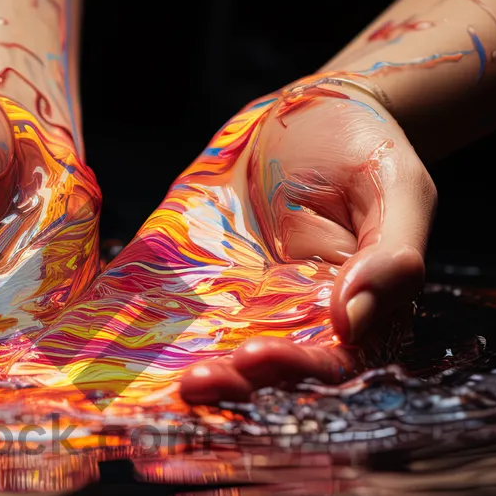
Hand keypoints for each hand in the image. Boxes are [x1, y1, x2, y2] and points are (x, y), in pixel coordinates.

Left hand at [10, 75, 434, 408]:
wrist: (304, 109)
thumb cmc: (364, 148)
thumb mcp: (398, 187)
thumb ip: (392, 254)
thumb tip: (356, 320)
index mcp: (348, 312)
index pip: (326, 363)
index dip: (295, 372)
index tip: (258, 358)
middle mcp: (287, 320)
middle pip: (260, 375)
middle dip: (229, 386)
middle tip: (197, 381)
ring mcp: (232, 304)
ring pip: (207, 357)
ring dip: (185, 377)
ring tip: (158, 385)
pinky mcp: (183, 280)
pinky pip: (156, 316)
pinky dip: (129, 341)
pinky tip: (98, 354)